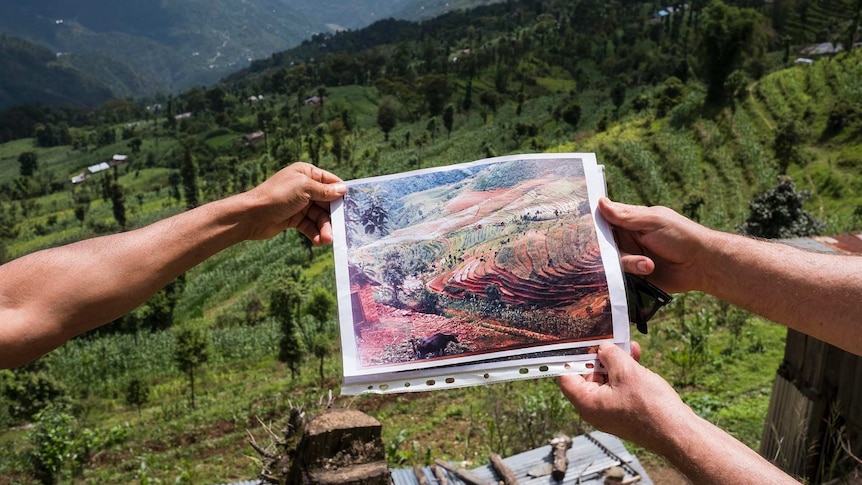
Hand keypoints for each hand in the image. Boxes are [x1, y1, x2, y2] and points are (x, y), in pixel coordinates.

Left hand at [241, 162, 345, 243]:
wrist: (252, 215)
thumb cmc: (277, 196)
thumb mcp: (304, 189)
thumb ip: (324, 191)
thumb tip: (343, 189)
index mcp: (306, 173)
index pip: (330, 182)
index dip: (341, 193)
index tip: (353, 205)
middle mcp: (304, 187)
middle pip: (327, 202)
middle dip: (332, 216)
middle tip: (341, 229)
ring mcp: (299, 204)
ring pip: (319, 217)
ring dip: (324, 228)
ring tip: (326, 240)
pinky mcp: (294, 218)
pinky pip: (309, 226)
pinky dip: (314, 233)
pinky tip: (317, 241)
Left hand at [557, 343, 689, 449]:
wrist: (678, 432)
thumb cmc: (650, 406)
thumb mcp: (626, 371)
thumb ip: (609, 355)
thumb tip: (603, 348)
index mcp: (587, 403)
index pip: (566, 377)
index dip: (571, 358)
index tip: (577, 342)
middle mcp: (595, 410)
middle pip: (587, 376)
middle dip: (599, 356)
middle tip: (608, 340)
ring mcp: (610, 411)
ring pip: (606, 379)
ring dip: (616, 362)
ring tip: (628, 346)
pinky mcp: (625, 411)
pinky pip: (619, 387)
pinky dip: (626, 373)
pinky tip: (637, 357)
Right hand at [598, 198, 714, 293]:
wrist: (701, 265)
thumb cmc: (681, 236)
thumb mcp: (653, 221)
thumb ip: (625, 215)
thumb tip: (600, 201)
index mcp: (630, 221)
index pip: (603, 219)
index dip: (593, 223)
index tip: (582, 227)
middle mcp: (627, 239)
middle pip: (602, 244)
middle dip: (608, 249)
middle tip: (615, 250)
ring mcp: (630, 258)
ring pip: (611, 261)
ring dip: (630, 262)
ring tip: (649, 264)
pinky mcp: (634, 276)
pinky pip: (620, 277)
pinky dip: (631, 274)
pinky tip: (647, 270)